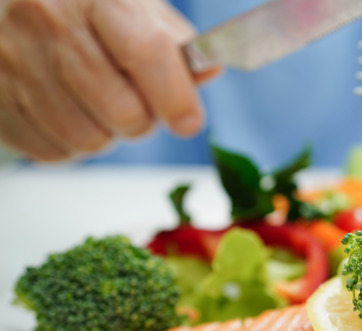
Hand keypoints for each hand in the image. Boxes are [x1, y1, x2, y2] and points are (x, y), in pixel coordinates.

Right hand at [0, 0, 215, 160]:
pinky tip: (72, 115)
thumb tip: (210, 69)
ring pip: (87, 139)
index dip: (175, 96)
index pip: (145, 52)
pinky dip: (72, 146)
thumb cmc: (95, 13)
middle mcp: (49, 21)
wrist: (22, 4)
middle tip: (139, 108)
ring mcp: (15, 58)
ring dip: (107, 136)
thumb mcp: (142, 12)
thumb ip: (178, 46)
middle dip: (142, 122)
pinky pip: (52, 151)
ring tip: (102, 109)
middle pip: (120, 109)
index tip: (189, 122)